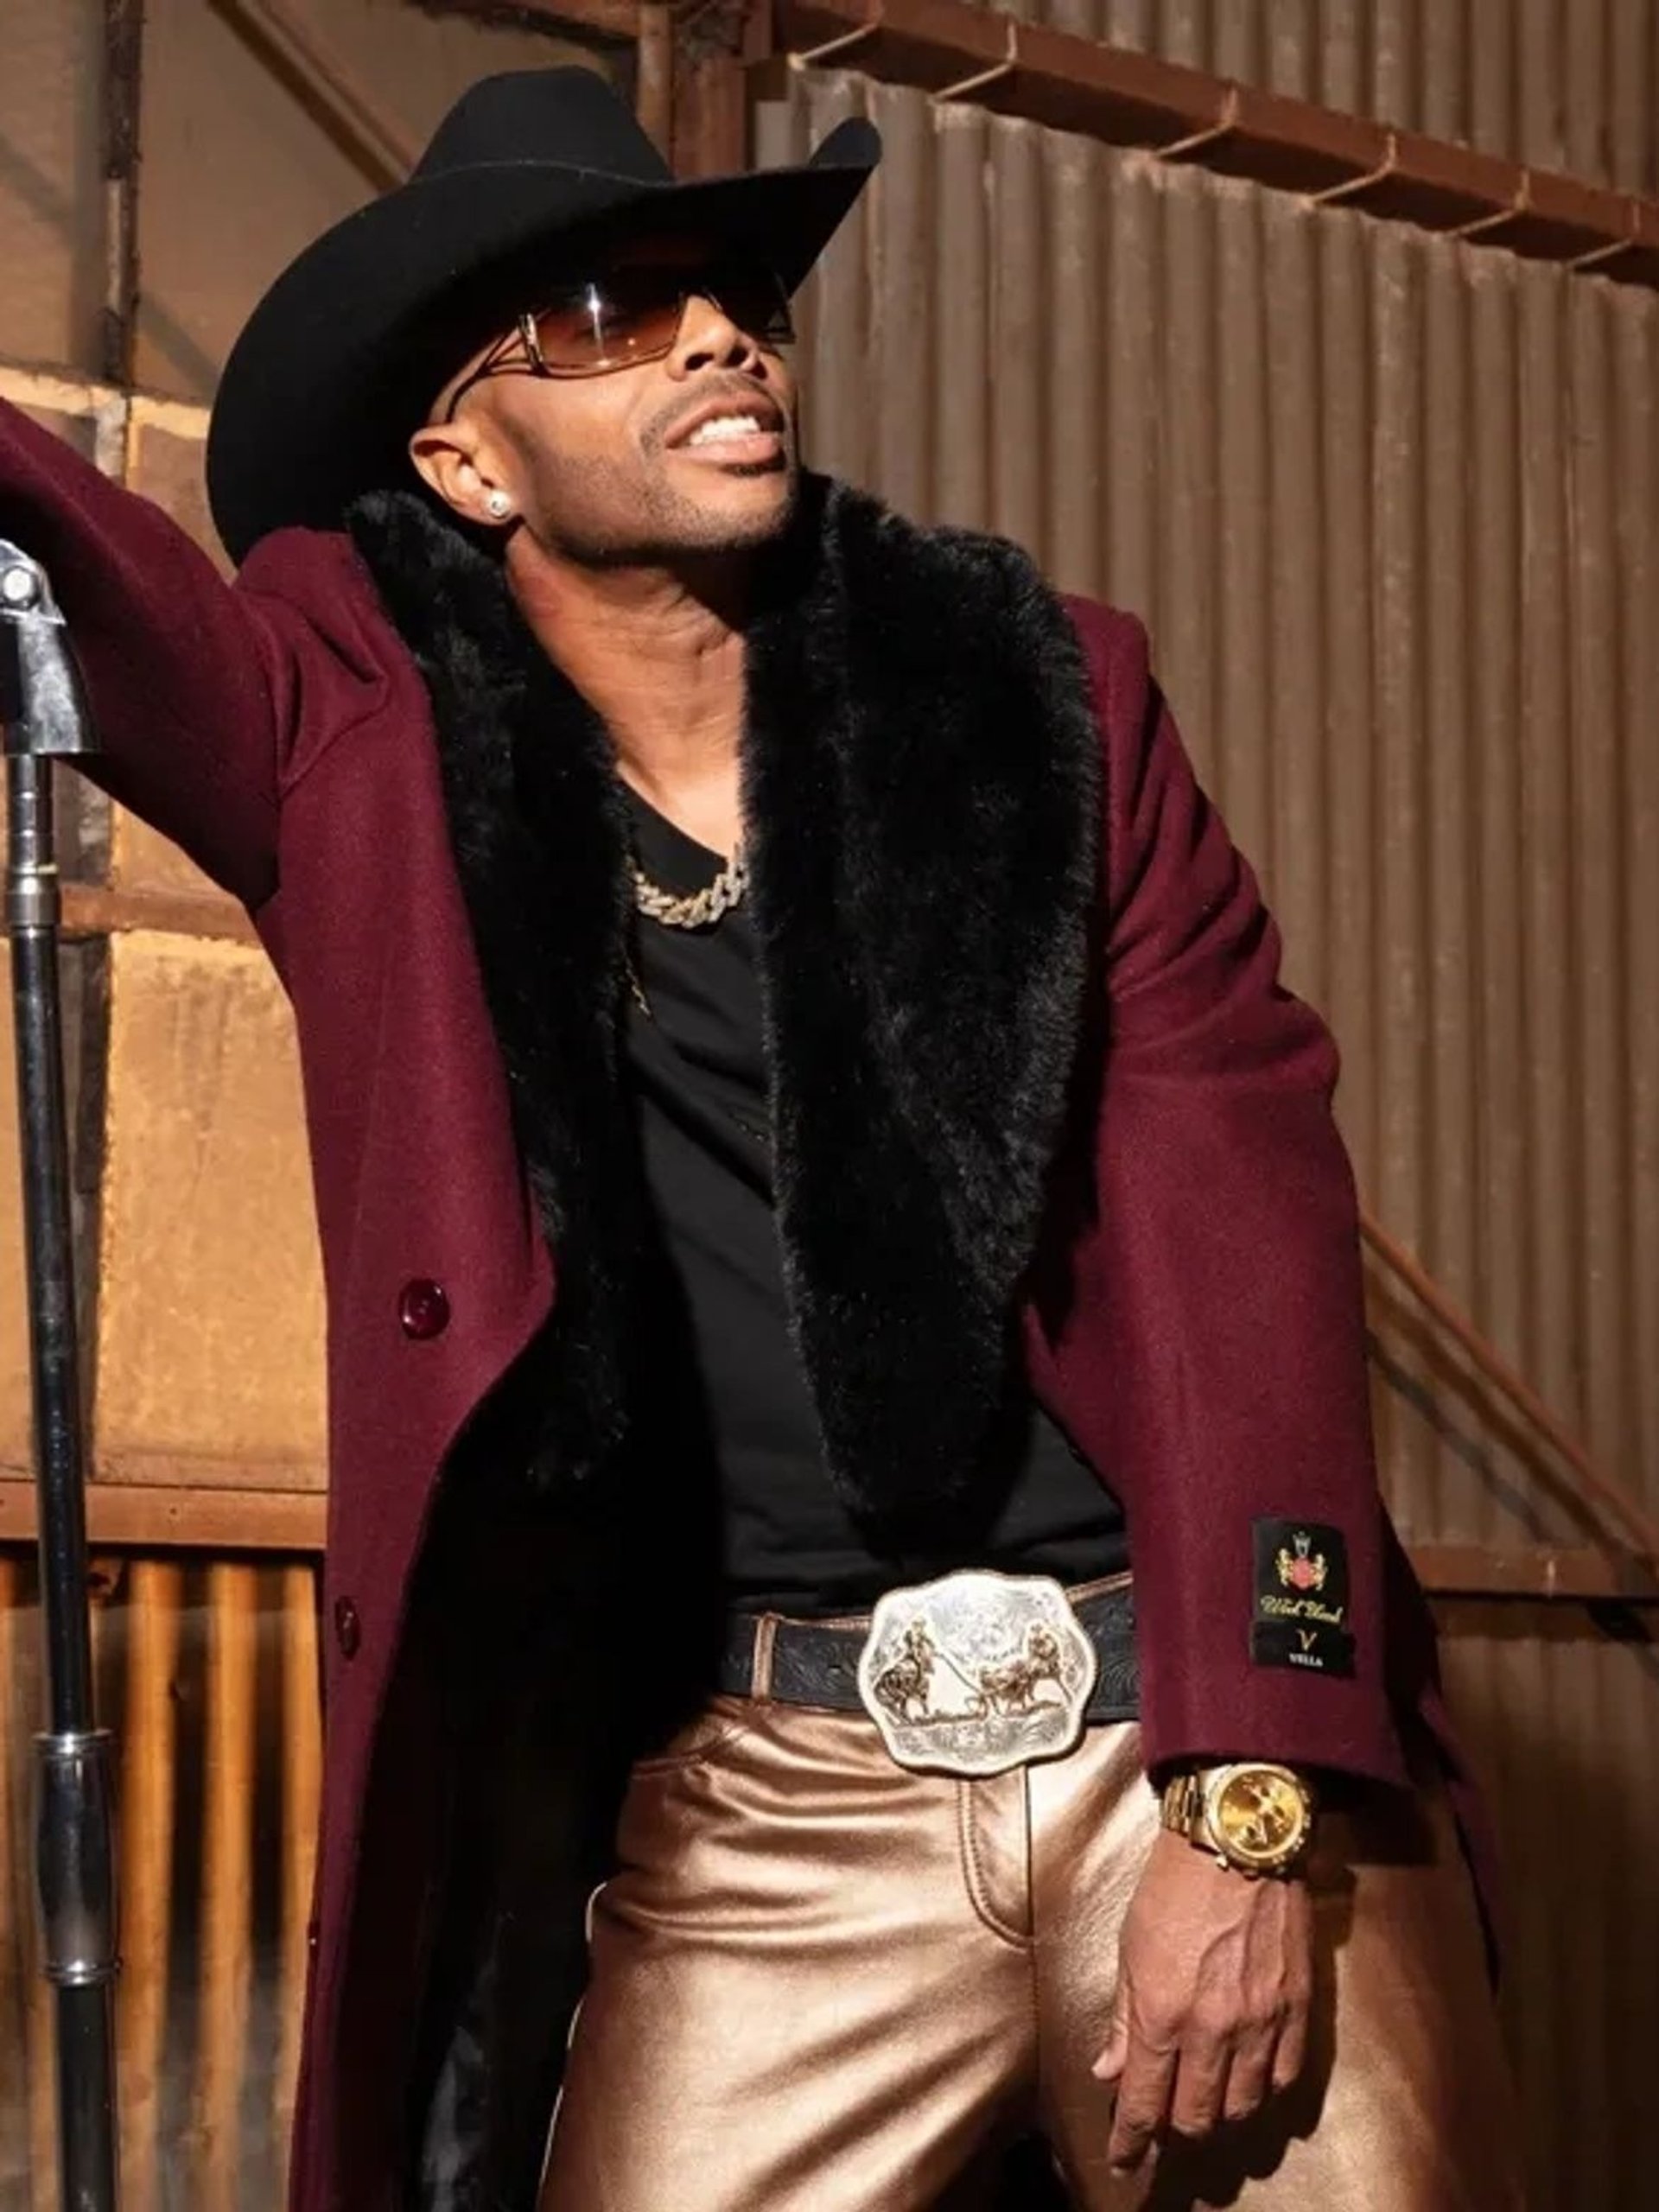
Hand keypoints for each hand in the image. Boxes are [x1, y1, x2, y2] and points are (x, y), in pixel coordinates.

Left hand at [1092, 1828, 1312, 2173]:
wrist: (1237, 1836)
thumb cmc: (1173, 1884)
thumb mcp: (1130, 1945)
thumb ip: (1124, 2017)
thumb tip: (1110, 2071)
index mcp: (1163, 2013)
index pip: (1146, 2105)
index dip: (1133, 2142)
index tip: (1125, 2160)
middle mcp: (1214, 2029)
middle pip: (1197, 2117)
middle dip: (1176, 2130)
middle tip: (1164, 2127)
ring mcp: (1262, 2021)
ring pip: (1244, 2106)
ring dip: (1221, 2114)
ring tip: (1207, 2105)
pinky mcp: (1299, 2007)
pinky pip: (1287, 2076)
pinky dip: (1266, 2091)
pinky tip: (1252, 2084)